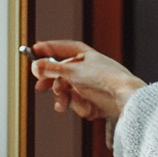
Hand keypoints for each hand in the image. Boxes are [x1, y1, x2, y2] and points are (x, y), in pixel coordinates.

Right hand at [27, 40, 145, 120]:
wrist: (124, 97)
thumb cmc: (102, 78)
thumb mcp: (71, 71)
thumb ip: (51, 69)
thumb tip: (34, 67)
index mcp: (86, 55)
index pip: (64, 48)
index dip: (49, 48)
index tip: (35, 50)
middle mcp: (89, 69)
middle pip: (63, 74)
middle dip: (52, 82)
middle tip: (40, 87)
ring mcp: (93, 86)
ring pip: (70, 92)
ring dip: (64, 100)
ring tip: (61, 106)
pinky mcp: (96, 102)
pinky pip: (80, 104)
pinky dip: (81, 107)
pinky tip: (90, 108)